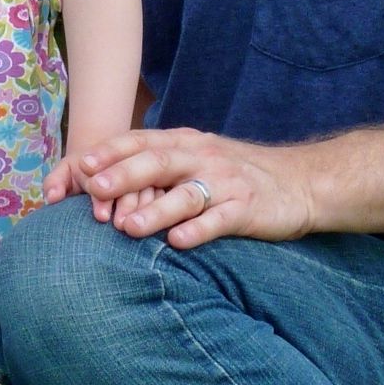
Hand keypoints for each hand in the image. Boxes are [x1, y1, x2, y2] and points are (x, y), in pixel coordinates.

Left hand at [78, 127, 317, 248]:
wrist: (301, 182)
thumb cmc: (235, 173)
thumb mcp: (197, 157)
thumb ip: (158, 165)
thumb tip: (103, 179)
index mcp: (186, 143)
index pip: (142, 142)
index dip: (111, 152)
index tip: (81, 165)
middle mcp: (203, 158)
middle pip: (158, 163)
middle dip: (123, 175)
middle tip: (93, 188)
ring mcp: (225, 183)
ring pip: (185, 195)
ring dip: (154, 211)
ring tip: (126, 227)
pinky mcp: (247, 210)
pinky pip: (219, 220)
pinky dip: (197, 230)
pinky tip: (177, 242)